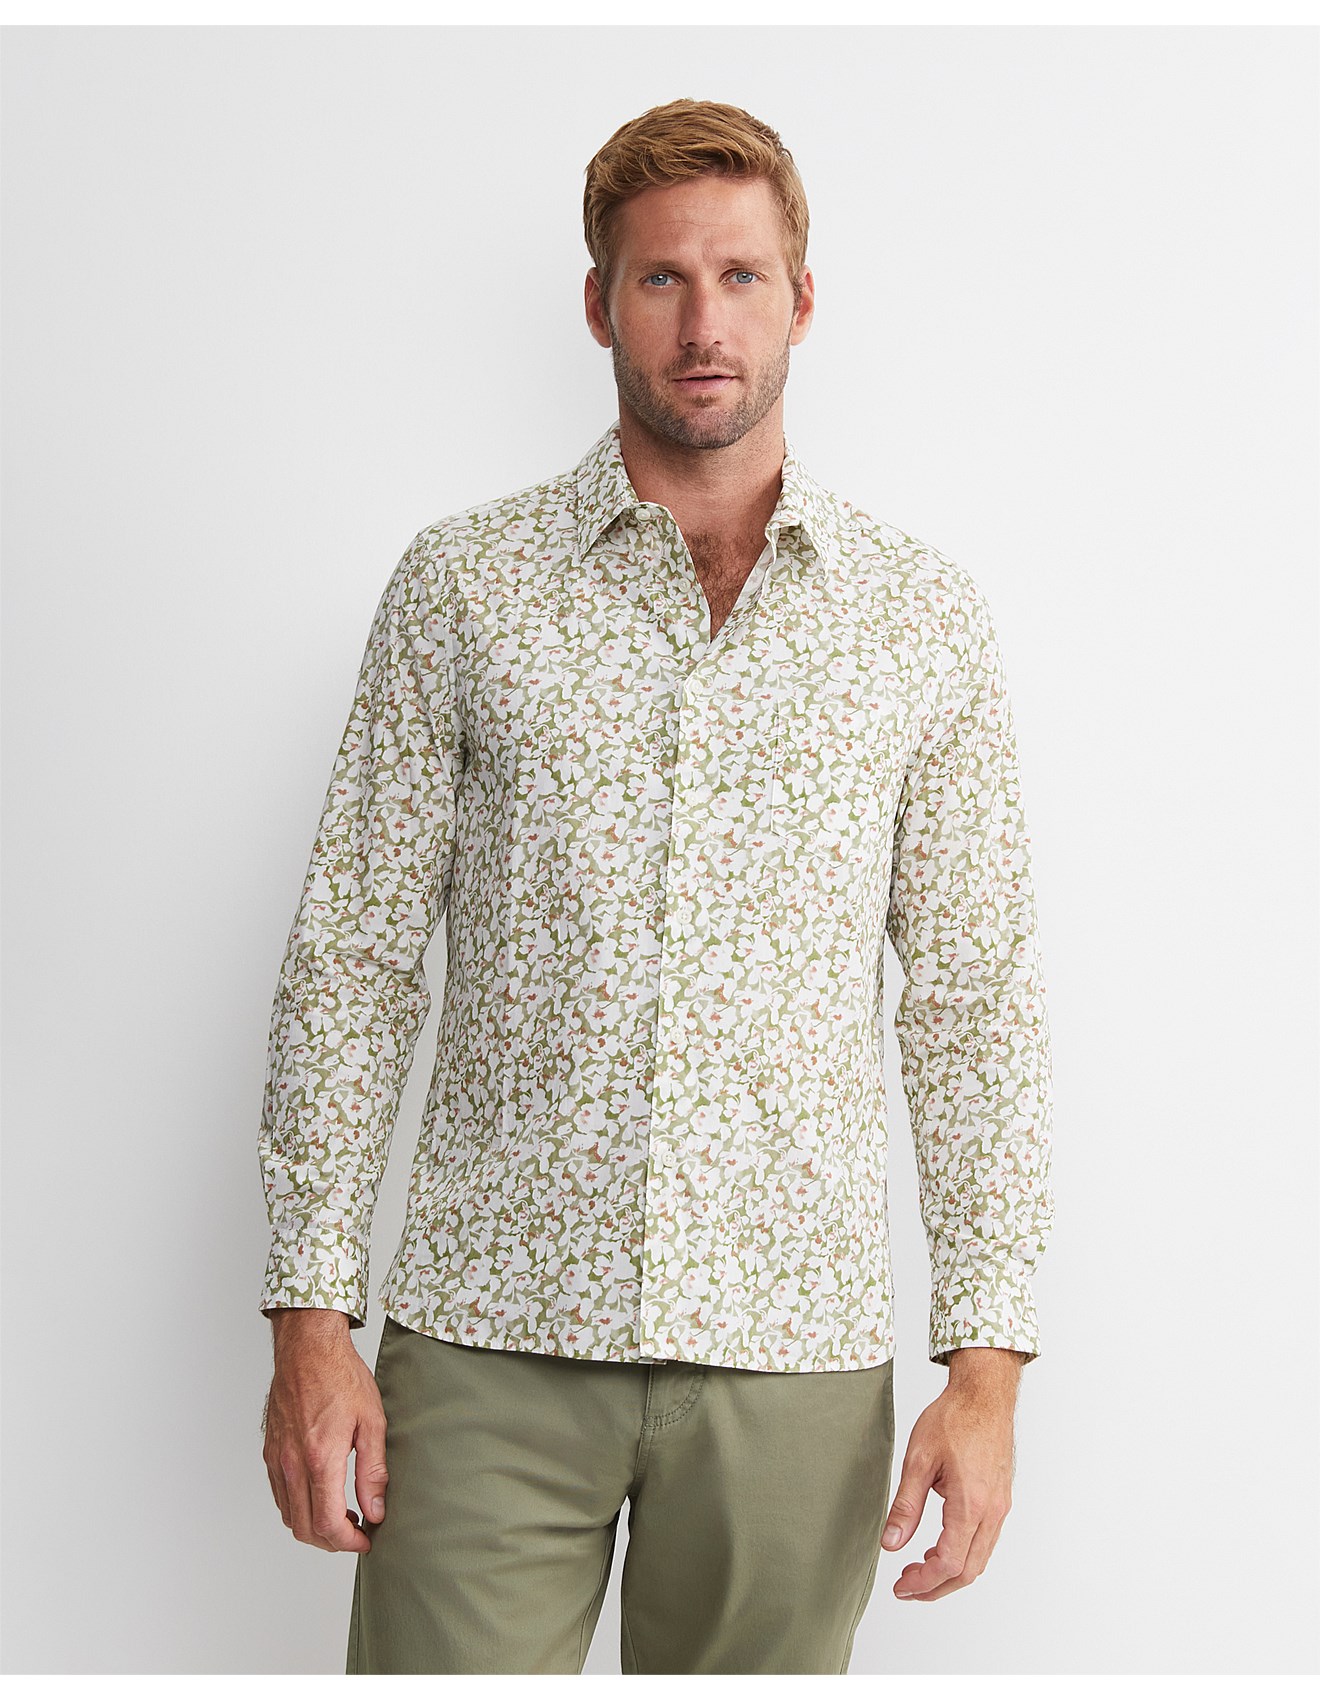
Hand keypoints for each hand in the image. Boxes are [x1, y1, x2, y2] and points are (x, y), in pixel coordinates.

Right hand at [260, 1308, 388, 1553]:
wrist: (308, 1348)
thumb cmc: (341, 1377)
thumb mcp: (371, 1421)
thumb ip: (373, 1471)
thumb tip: (376, 1510)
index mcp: (321, 1459)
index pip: (328, 1523)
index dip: (349, 1542)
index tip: (366, 1540)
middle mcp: (293, 1464)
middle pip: (305, 1529)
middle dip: (333, 1542)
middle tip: (357, 1532)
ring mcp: (277, 1459)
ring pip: (289, 1516)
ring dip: (314, 1527)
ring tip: (342, 1514)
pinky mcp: (270, 1452)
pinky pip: (280, 1495)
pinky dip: (298, 1508)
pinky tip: (320, 1494)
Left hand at [879, 1347, 1023, 1600]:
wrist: (984, 1394)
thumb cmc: (953, 1419)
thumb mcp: (918, 1459)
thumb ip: (906, 1505)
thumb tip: (891, 1543)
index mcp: (971, 1504)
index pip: (949, 1563)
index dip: (924, 1582)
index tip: (901, 1585)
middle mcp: (992, 1511)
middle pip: (968, 1570)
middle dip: (936, 1586)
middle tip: (906, 1586)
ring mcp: (1001, 1507)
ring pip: (979, 1559)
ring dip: (950, 1573)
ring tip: (918, 1570)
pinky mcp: (1001, 1499)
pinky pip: (985, 1541)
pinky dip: (963, 1555)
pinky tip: (940, 1547)